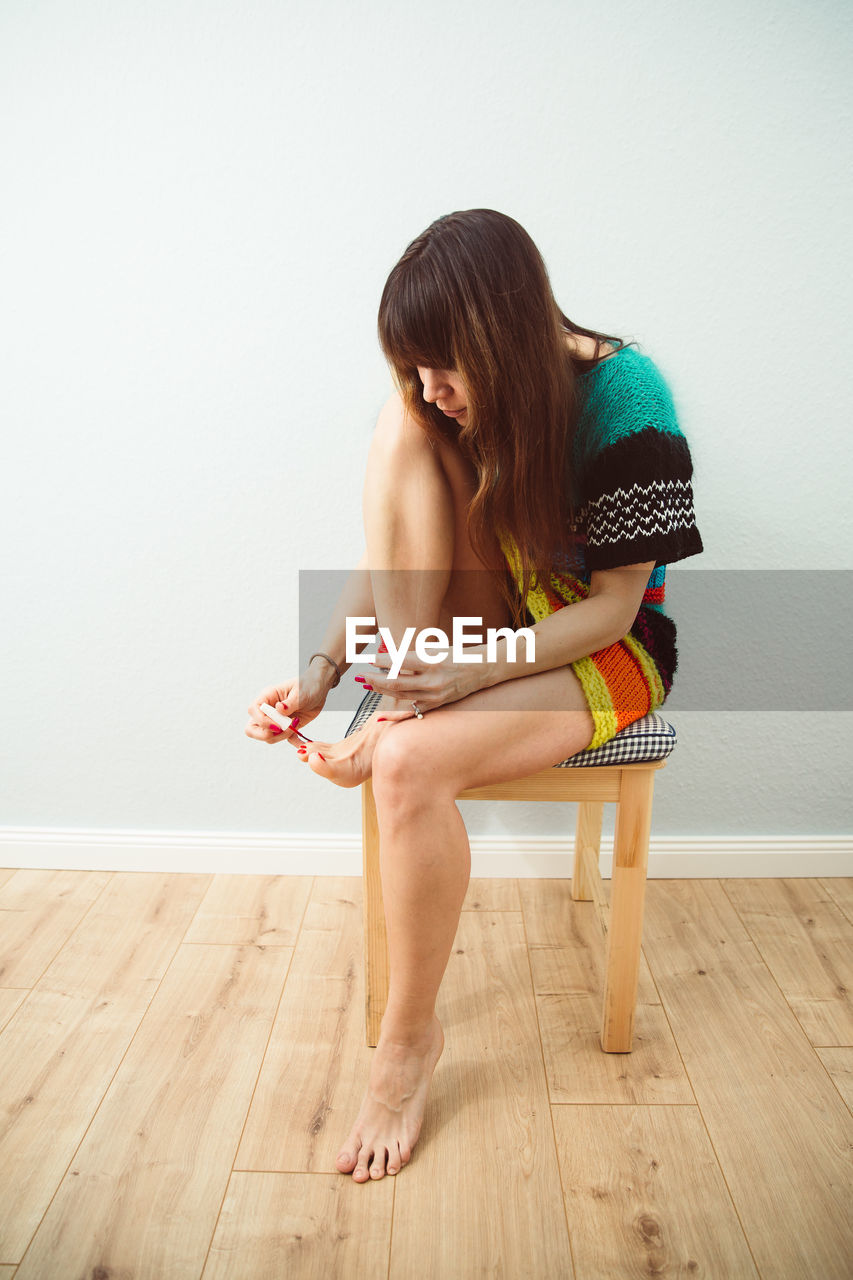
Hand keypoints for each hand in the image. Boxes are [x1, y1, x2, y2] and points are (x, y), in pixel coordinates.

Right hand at [245, 666, 330, 745]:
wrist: (319, 690)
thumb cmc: (308, 685)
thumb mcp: (300, 692)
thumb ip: (290, 702)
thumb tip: (279, 708)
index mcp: (267, 697)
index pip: (253, 711)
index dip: (263, 721)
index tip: (279, 725)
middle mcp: (268, 710)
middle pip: (252, 728)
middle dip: (265, 734)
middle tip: (284, 729)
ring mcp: (275, 720)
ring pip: (267, 737)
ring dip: (281, 736)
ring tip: (296, 723)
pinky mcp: (285, 728)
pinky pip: (283, 739)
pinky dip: (292, 741)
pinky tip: (300, 738)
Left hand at [364, 646, 488, 713]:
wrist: (481, 670)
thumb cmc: (456, 655)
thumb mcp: (435, 649)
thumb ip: (412, 655)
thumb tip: (387, 657)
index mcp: (433, 661)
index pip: (400, 661)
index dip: (382, 661)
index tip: (370, 658)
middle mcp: (433, 680)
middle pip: (396, 682)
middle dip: (376, 679)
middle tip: (362, 676)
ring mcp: (435, 695)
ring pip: (401, 695)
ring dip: (383, 690)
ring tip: (369, 685)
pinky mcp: (437, 703)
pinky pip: (413, 708)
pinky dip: (398, 709)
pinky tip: (383, 710)